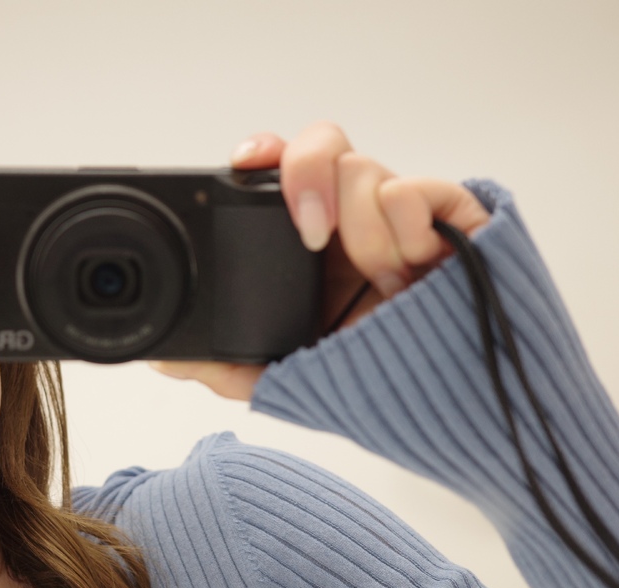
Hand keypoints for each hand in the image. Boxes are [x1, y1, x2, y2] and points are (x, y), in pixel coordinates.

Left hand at [151, 122, 490, 400]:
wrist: (453, 411)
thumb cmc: (378, 382)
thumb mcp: (289, 379)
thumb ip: (227, 366)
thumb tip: (163, 356)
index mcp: (313, 243)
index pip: (282, 171)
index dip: (263, 153)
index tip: (243, 166)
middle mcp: (356, 217)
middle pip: (323, 145)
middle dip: (308, 174)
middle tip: (310, 232)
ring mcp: (404, 215)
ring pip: (365, 170)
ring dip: (363, 234)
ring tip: (383, 285)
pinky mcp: (454, 218)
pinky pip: (418, 189)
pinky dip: (407, 228)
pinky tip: (412, 271)